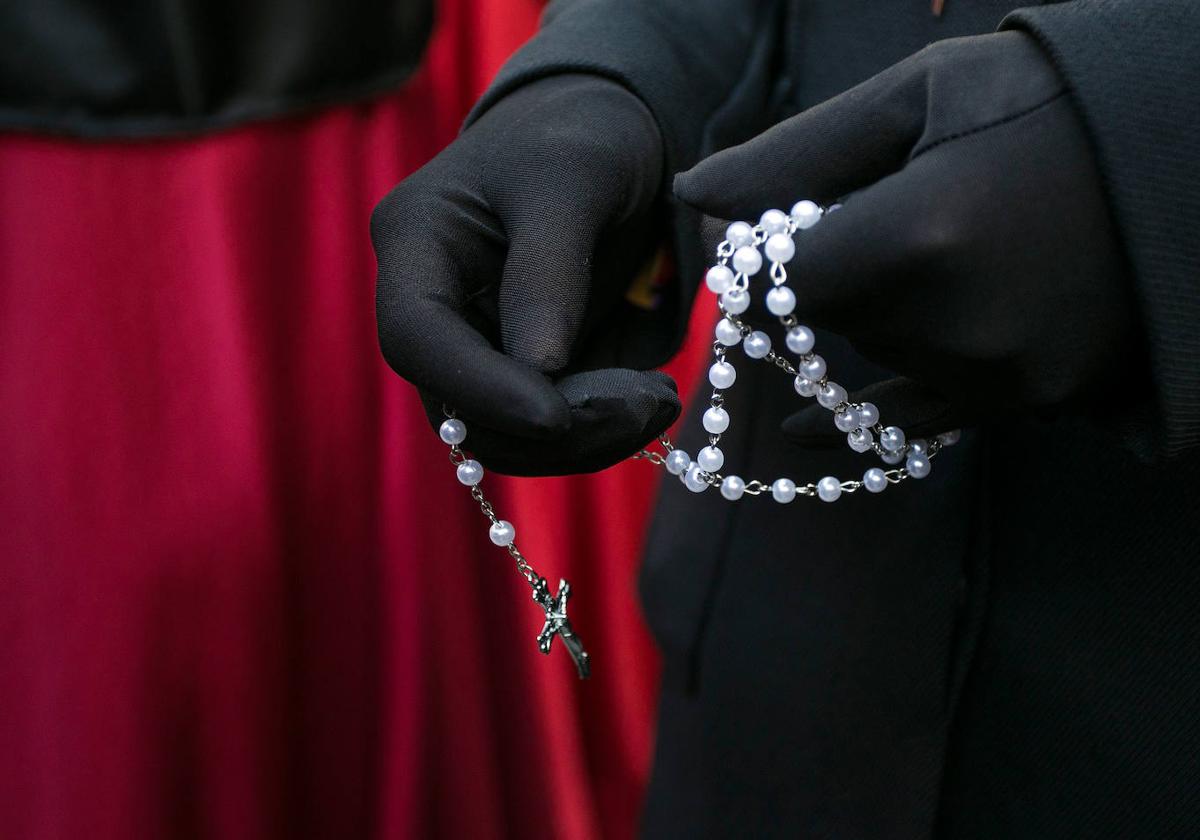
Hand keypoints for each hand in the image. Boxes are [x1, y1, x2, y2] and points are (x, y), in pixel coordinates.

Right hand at [373, 75, 679, 473]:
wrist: (607, 138)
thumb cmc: (581, 137)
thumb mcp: (573, 179)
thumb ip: (549, 272)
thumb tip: (539, 372)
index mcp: (416, 242)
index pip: (414, 337)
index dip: (478, 388)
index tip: (555, 415)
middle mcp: (433, 304)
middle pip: (458, 405)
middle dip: (550, 426)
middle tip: (647, 406)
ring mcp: (474, 344)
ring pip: (503, 433)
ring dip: (582, 439)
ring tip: (658, 402)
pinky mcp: (519, 370)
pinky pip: (544, 427)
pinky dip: (596, 429)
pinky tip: (650, 401)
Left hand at [674, 32, 1140, 445]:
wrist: (1189, 156)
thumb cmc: (1049, 104)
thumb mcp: (919, 98)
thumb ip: (796, 154)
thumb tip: (694, 196)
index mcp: (919, 237)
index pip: (778, 276)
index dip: (758, 253)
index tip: (761, 227)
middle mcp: (953, 325)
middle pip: (820, 319)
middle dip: (813, 276)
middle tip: (854, 219)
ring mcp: (991, 373)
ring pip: (868, 353)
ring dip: (865, 313)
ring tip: (939, 244)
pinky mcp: (1021, 400)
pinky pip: (909, 425)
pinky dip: (853, 419)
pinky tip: (797, 430)